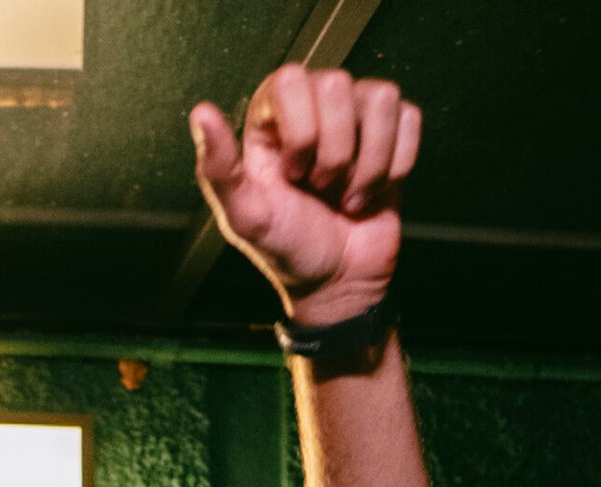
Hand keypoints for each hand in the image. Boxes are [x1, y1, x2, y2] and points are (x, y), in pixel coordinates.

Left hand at [190, 68, 420, 320]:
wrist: (338, 284)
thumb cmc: (289, 251)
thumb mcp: (246, 217)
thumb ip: (219, 170)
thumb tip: (201, 113)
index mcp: (272, 120)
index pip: (291, 80)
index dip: (299, 130)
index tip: (293, 175)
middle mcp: (313, 108)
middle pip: (338, 85)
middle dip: (333, 152)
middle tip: (319, 189)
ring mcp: (356, 118)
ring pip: (379, 100)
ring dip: (366, 163)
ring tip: (345, 195)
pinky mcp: (392, 133)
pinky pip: (408, 118)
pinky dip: (395, 164)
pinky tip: (372, 189)